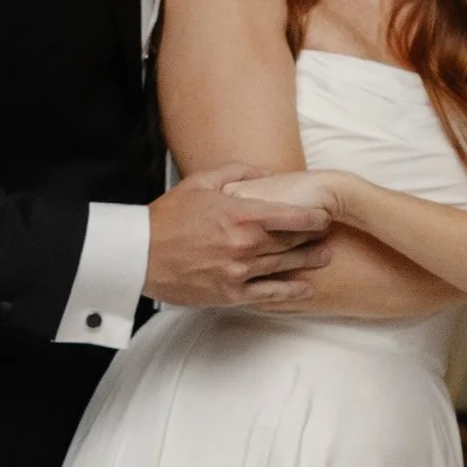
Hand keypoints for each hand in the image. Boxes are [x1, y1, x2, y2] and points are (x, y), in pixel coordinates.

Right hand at [143, 166, 334, 310]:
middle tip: (328, 233)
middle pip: (291, 241)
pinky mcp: (230, 294)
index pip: (292, 215)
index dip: (314, 216)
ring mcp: (238, 271)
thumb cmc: (168, 216)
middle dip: (313, 236)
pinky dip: (291, 291)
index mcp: (239, 214)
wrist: (138, 255)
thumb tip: (267, 172)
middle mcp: (243, 244)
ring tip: (325, 256)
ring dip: (308, 261)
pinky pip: (269, 294)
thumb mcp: (201, 182)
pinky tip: (306, 288)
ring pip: (285, 266)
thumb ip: (238, 172)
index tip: (324, 215)